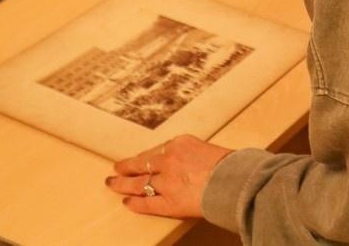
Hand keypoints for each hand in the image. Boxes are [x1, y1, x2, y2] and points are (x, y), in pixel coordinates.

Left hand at [106, 135, 232, 218]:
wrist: (235, 180)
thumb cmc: (230, 165)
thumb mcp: (209, 150)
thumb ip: (194, 155)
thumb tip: (191, 165)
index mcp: (179, 144)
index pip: (155, 151)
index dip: (143, 157)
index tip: (135, 159)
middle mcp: (168, 161)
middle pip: (141, 164)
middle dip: (126, 167)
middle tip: (115, 169)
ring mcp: (167, 183)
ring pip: (139, 184)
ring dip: (124, 184)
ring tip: (113, 184)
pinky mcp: (169, 203)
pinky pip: (147, 204)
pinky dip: (136, 204)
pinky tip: (127, 203)